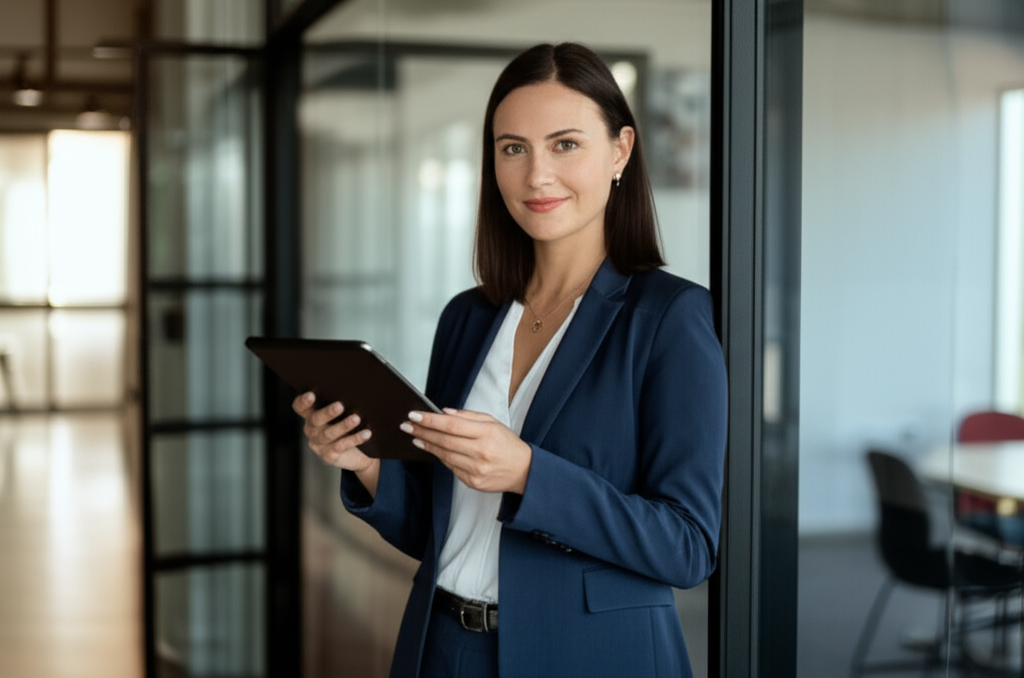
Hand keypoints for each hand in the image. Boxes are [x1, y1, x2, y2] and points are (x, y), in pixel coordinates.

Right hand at [292, 392, 379, 488]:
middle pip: (315, 419)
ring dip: (343, 426)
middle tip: (340, 406)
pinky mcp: (328, 455)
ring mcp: (318, 444)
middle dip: (327, 412)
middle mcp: (312, 429)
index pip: (300, 407)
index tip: (311, 395)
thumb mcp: (342, 414)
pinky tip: (366, 434)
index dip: (303, 401)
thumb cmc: (347, 426)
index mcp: (311, 415)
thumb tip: (357, 390)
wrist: (356, 455)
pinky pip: (341, 446)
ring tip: (356, 419)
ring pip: (328, 434)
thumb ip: (341, 403)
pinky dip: (354, 439)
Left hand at [401, 408, 531, 493]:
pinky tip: (434, 451)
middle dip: (423, 432)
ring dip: (427, 446)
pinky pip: (452, 468)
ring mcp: (477, 470)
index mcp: (487, 434)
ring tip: (416, 438)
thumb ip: (468, 416)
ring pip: (444, 456)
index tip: (415, 415)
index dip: (430, 420)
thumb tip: (444, 412)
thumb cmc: (508, 444)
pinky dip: (441, 458)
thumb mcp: (493, 423)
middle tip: (407, 426)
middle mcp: (481, 452)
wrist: (524, 471)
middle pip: (444, 441)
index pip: (452, 425)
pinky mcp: (473, 483)